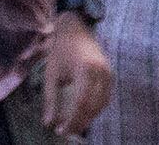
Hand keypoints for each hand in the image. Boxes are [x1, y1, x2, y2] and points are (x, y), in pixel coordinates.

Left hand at [41, 17, 112, 134]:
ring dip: (88, 117)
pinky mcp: (110, 73)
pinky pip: (105, 97)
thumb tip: (48, 123)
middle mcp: (100, 72)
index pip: (81, 104)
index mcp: (85, 70)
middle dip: (79, 122)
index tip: (60, 131)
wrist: (75, 28)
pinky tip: (83, 113)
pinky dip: (95, 108)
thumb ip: (50, 100)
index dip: (72, 121)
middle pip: (93, 106)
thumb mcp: (51, 74)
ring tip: (73, 124)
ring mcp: (108, 72)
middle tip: (66, 131)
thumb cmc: (60, 50)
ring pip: (101, 104)